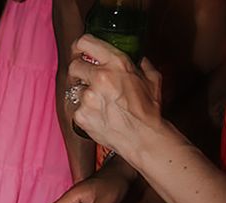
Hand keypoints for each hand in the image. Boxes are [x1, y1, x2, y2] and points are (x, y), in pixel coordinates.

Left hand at [67, 35, 162, 152]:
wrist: (141, 137)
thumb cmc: (147, 109)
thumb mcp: (151, 78)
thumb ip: (141, 64)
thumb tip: (136, 58)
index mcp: (117, 63)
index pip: (85, 43)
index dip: (79, 46)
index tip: (79, 50)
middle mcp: (99, 78)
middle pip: (74, 66)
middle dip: (79, 71)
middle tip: (86, 77)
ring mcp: (88, 98)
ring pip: (74, 89)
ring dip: (83, 94)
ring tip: (98, 102)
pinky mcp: (80, 116)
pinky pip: (76, 108)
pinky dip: (84, 111)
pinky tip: (97, 115)